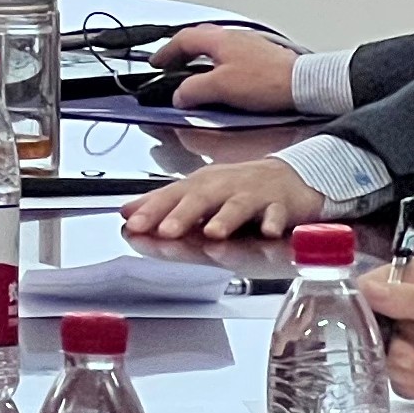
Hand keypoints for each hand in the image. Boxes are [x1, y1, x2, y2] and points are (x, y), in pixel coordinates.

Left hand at [122, 156, 324, 239]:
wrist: (287, 179)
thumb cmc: (237, 191)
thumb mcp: (199, 196)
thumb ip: (164, 206)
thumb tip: (125, 213)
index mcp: (200, 186)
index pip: (171, 197)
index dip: (151, 211)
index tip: (131, 225)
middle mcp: (223, 186)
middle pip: (200, 198)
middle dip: (182, 215)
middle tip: (165, 231)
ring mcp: (253, 194)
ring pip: (237, 205)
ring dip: (225, 218)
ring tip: (213, 234)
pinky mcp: (280, 204)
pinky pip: (278, 214)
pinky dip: (273, 222)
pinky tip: (268, 233)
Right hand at [156, 24, 301, 113]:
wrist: (303, 85)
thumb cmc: (267, 81)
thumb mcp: (221, 88)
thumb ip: (194, 90)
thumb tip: (180, 95)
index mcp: (218, 40)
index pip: (183, 40)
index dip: (166, 52)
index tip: (157, 62)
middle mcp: (232, 37)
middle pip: (198, 39)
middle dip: (181, 51)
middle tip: (171, 64)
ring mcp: (248, 45)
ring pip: (215, 47)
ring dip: (200, 58)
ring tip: (193, 73)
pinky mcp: (260, 57)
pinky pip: (230, 56)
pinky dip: (217, 65)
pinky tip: (222, 79)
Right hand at [365, 255, 413, 403]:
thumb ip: (409, 298)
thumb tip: (369, 290)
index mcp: (411, 281)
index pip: (367, 289)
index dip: (361, 310)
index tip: (371, 328)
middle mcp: (405, 312)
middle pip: (370, 333)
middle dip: (393, 352)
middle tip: (412, 357)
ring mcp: (411, 343)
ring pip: (385, 363)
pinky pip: (403, 384)